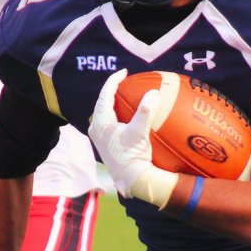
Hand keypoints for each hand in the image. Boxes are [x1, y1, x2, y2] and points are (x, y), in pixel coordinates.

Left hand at [88, 69, 177, 206]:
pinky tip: (128, 113)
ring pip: (106, 112)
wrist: (131, 179)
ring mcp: (100, 136)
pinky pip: (110, 121)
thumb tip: (153, 93)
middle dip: (113, 90)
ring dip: (115, 102)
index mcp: (100, 123)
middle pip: (103, 103)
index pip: (104, 95)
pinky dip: (118, 113)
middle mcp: (96, 129)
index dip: (114, 81)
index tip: (124, 72)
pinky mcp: (107, 142)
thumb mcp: (139, 132)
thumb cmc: (133, 156)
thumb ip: (145, 111)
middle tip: (125, 80)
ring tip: (126, 93)